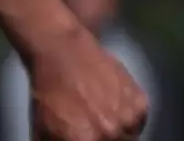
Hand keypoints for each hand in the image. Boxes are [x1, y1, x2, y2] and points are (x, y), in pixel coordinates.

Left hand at [27, 28, 148, 139]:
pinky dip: (128, 116)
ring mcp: (127, 117)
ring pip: (129, 138)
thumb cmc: (48, 92)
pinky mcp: (140, 102)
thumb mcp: (43, 130)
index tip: (86, 136)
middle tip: (93, 128)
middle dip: (102, 139)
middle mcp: (109, 133)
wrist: (62, 52)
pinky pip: (138, 121)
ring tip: (100, 114)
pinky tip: (109, 102)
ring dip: (118, 132)